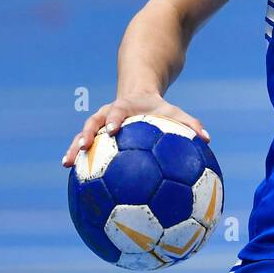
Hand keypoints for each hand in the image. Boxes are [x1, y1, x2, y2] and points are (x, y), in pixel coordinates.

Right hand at [62, 91, 208, 166]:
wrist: (138, 97)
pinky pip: (84, 147)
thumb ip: (190, 124)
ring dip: (73, 147)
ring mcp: (99, 124)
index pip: (117, 110)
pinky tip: (72, 176)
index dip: (114, 119)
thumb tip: (207, 139)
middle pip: (92, 121)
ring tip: (66, 164)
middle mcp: (108, 113)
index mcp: (126, 106)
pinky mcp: (95, 135)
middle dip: (86, 134)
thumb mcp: (174, 113)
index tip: (113, 130)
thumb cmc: (160, 109)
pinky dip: (77, 158)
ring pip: (82, 134)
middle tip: (82, 148)